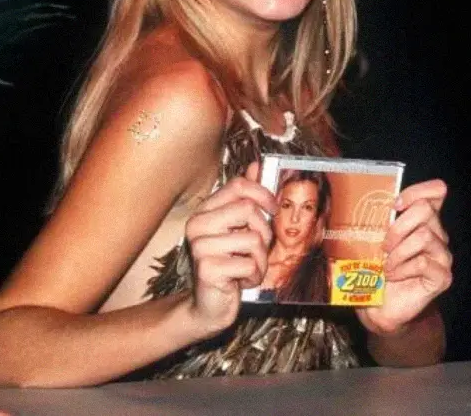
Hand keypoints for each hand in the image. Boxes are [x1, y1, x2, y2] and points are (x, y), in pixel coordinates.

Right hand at [184, 162, 275, 334]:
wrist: (208, 306)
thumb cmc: (228, 264)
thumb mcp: (239, 229)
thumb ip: (246, 198)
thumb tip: (256, 165)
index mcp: (205, 211)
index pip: (238, 186)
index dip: (263, 194)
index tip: (272, 209)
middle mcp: (197, 224)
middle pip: (248, 209)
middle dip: (263, 232)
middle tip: (255, 250)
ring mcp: (200, 247)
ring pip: (253, 239)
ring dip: (260, 259)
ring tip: (247, 268)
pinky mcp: (207, 269)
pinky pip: (249, 264)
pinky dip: (253, 276)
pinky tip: (240, 281)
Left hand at [356, 179, 451, 335]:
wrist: (382, 305)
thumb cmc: (377, 268)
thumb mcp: (375, 239)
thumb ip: (379, 221)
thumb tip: (361, 202)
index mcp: (423, 220)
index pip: (436, 191)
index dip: (417, 191)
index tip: (395, 205)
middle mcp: (437, 234)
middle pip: (426, 209)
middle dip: (398, 225)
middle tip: (384, 245)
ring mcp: (442, 255)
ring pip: (425, 236)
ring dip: (398, 251)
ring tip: (386, 264)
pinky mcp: (442, 276)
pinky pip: (423, 263)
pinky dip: (402, 268)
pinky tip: (393, 276)